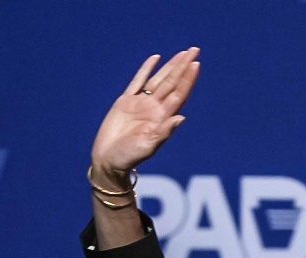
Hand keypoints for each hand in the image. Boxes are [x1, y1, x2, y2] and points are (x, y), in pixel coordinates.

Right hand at [89, 48, 200, 187]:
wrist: (109, 160)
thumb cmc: (129, 157)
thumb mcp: (148, 146)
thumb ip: (163, 132)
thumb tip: (181, 117)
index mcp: (162, 118)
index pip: (179, 94)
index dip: (187, 79)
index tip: (196, 64)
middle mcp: (154, 108)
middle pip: (172, 82)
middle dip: (183, 66)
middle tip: (195, 49)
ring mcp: (140, 104)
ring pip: (158, 79)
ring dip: (170, 66)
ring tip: (182, 53)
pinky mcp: (125, 101)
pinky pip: (137, 81)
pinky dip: (146, 69)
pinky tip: (155, 58)